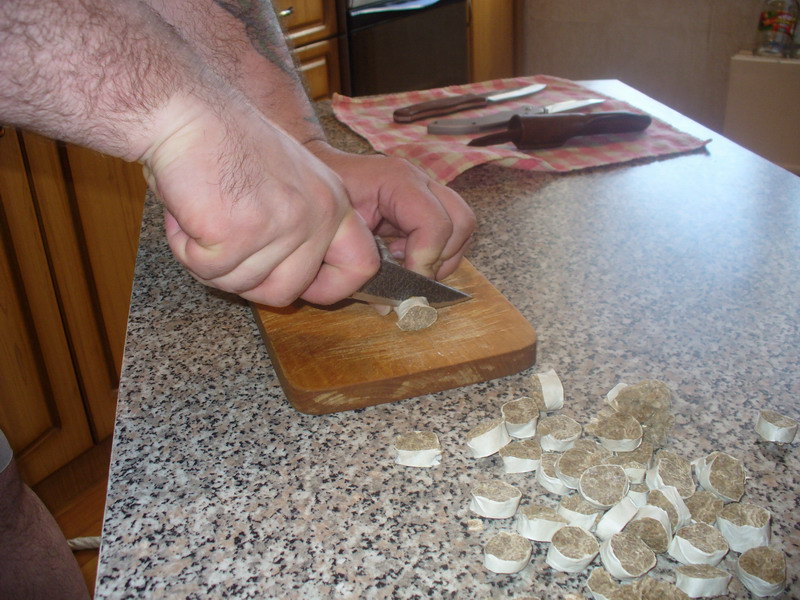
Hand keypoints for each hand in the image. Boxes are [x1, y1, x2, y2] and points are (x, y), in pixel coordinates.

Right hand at [140, 96, 378, 305]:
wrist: (184, 109)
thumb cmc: (223, 142)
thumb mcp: (286, 181)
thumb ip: (300, 229)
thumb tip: (293, 282)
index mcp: (333, 202)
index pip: (362, 264)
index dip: (329, 287)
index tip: (298, 284)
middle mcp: (317, 214)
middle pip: (285, 292)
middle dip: (244, 281)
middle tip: (221, 246)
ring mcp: (282, 225)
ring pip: (239, 284)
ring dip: (209, 260)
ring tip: (203, 213)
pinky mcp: (240, 233)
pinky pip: (207, 270)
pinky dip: (186, 248)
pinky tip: (188, 210)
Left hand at [305, 142, 475, 279]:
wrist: (316, 170)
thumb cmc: (321, 198)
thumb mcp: (337, 231)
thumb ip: (359, 266)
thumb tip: (386, 307)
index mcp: (397, 180)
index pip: (434, 223)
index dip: (426, 259)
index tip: (408, 281)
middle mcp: (420, 180)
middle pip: (461, 221)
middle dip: (442, 256)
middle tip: (412, 272)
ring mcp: (427, 188)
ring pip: (463, 225)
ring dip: (444, 255)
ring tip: (408, 263)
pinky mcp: (427, 201)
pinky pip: (452, 228)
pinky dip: (438, 250)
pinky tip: (406, 255)